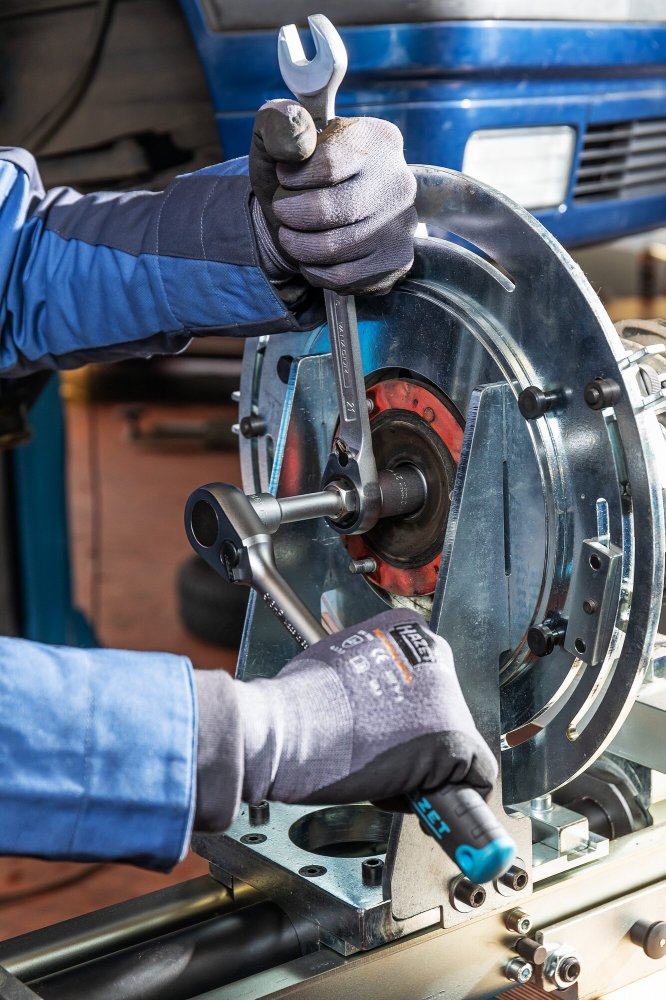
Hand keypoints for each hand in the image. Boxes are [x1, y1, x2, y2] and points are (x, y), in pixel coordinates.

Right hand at [234, 609, 495, 811]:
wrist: (292, 729)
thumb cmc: (299, 702)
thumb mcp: (338, 663)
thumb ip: (369, 676)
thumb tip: (372, 702)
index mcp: (405, 631)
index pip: (429, 679)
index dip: (408, 715)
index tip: (392, 732)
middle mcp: (434, 656)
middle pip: (446, 710)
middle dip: (419, 741)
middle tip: (387, 759)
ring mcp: (447, 697)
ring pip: (457, 744)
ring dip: (427, 767)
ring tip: (386, 775)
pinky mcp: (454, 739)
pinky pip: (472, 775)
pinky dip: (444, 793)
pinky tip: (407, 791)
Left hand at [249, 99, 417, 295]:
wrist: (309, 220)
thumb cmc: (294, 177)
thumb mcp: (277, 140)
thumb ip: (278, 124)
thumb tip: (298, 139)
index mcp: (378, 139)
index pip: (330, 162)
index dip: (295, 177)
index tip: (284, 178)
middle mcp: (400, 180)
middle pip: (332, 209)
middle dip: (292, 216)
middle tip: (282, 213)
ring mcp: (403, 224)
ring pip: (335, 248)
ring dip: (298, 246)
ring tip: (291, 236)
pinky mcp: (396, 260)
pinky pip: (344, 277)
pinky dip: (315, 271)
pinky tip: (312, 258)